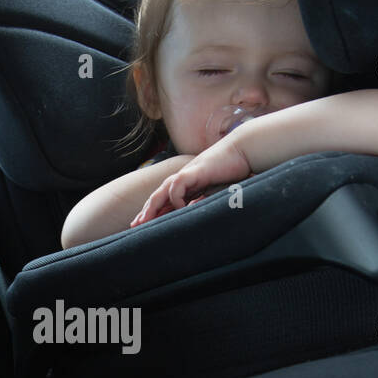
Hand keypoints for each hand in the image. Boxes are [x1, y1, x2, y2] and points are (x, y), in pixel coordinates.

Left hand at [130, 139, 252, 226]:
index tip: (142, 226)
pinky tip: (179, 208)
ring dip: (152, 206)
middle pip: (158, 197)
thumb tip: (193, 214)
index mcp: (187, 186)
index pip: (164, 201)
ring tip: (145, 221)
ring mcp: (186, 174)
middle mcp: (182, 180)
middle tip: (135, 226)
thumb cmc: (231, 171)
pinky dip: (176, 198)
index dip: (153, 213)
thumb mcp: (214, 192)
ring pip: (162, 191)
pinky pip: (178, 186)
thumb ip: (202, 202)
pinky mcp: (194, 171)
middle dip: (146, 212)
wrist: (242, 151)